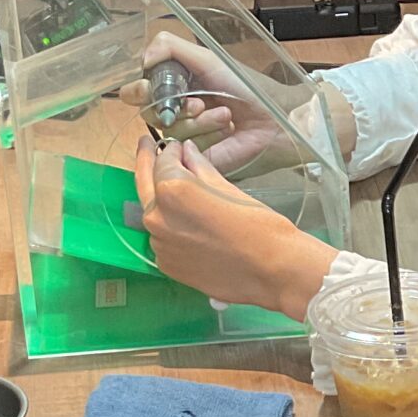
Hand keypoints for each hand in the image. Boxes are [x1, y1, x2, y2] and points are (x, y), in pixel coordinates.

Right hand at [122, 30, 290, 175]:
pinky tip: (225, 130)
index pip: (136, 91)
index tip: (154, 87)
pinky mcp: (193, 156)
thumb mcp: (207, 58)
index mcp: (173, 85)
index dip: (141, 90)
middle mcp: (174, 111)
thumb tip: (142, 59)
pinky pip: (185, 147)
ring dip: (199, 120)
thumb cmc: (244, 86)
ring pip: (169, 129)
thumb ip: (171, 48)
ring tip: (224, 114)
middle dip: (172, 105)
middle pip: (147, 112)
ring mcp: (184, 136)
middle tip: (198, 103)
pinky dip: (207, 134)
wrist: (272, 118)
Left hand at [134, 136, 334, 317]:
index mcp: (172, 190)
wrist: (271, 270)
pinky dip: (169, 225)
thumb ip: (199, 167)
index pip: (162, 160)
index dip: (171, 150)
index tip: (177, 145)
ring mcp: (159, 244)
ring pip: (153, 212)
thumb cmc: (257, 224)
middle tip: (146, 145)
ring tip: (174, 189)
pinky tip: (185, 223)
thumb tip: (186, 151)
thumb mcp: (227, 187)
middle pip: (145, 183)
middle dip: (146, 162)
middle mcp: (156, 217)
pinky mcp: (166, 264)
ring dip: (160, 198)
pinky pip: (162, 237)